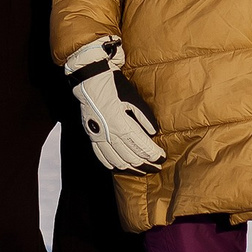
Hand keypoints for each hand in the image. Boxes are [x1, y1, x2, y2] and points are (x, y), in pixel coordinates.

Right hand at [62, 37, 164, 174]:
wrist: (90, 80)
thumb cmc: (113, 86)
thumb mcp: (133, 98)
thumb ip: (144, 116)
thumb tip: (153, 132)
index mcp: (120, 123)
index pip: (140, 145)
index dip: (152, 154)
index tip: (162, 157)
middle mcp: (108, 133)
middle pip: (130, 157)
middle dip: (145, 164)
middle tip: (156, 166)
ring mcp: (98, 136)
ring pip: (116, 161)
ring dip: (131, 168)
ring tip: (143, 170)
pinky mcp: (92, 136)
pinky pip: (102, 157)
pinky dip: (113, 165)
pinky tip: (121, 167)